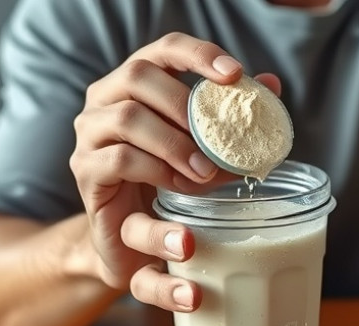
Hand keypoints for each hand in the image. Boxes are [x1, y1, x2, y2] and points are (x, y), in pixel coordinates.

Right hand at [70, 32, 279, 311]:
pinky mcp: (86, 171)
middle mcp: (105, 101)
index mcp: (136, 84)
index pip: (164, 49)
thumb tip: (272, 88)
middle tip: (219, 145)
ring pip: (129, 119)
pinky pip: (121, 161)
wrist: (128, 243)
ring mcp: (90, 134)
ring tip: (205, 174)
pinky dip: (158, 172)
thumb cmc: (166, 185)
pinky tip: (180, 189)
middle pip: (140, 76)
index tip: (235, 75)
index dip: (198, 54)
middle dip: (186, 106)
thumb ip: (230, 122)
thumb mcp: (203, 152)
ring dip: (175, 145)